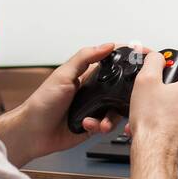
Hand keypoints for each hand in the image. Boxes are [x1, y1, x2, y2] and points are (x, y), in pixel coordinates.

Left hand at [0, 43, 122, 165]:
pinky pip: (107, 125)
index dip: (128, 59)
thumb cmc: (42, 102)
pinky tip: (88, 126)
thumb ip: (85, 58)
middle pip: (120, 88)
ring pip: (116, 109)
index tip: (144, 56)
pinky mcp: (93, 126)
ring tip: (101, 120)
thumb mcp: (63, 75)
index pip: (112, 64)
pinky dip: (101, 126)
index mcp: (87, 76)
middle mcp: (93, 92)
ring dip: (111, 116)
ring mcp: (93, 109)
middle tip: (131, 97)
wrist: (33, 133)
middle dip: (126, 94)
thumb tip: (107, 45)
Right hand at [126, 51, 177, 165]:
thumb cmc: (152, 124)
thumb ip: (153, 62)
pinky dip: (174, 121)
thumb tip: (157, 57)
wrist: (156, 155)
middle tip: (159, 88)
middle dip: (176, 85)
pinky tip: (158, 125)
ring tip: (153, 111)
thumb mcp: (145, 82)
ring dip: (173, 105)